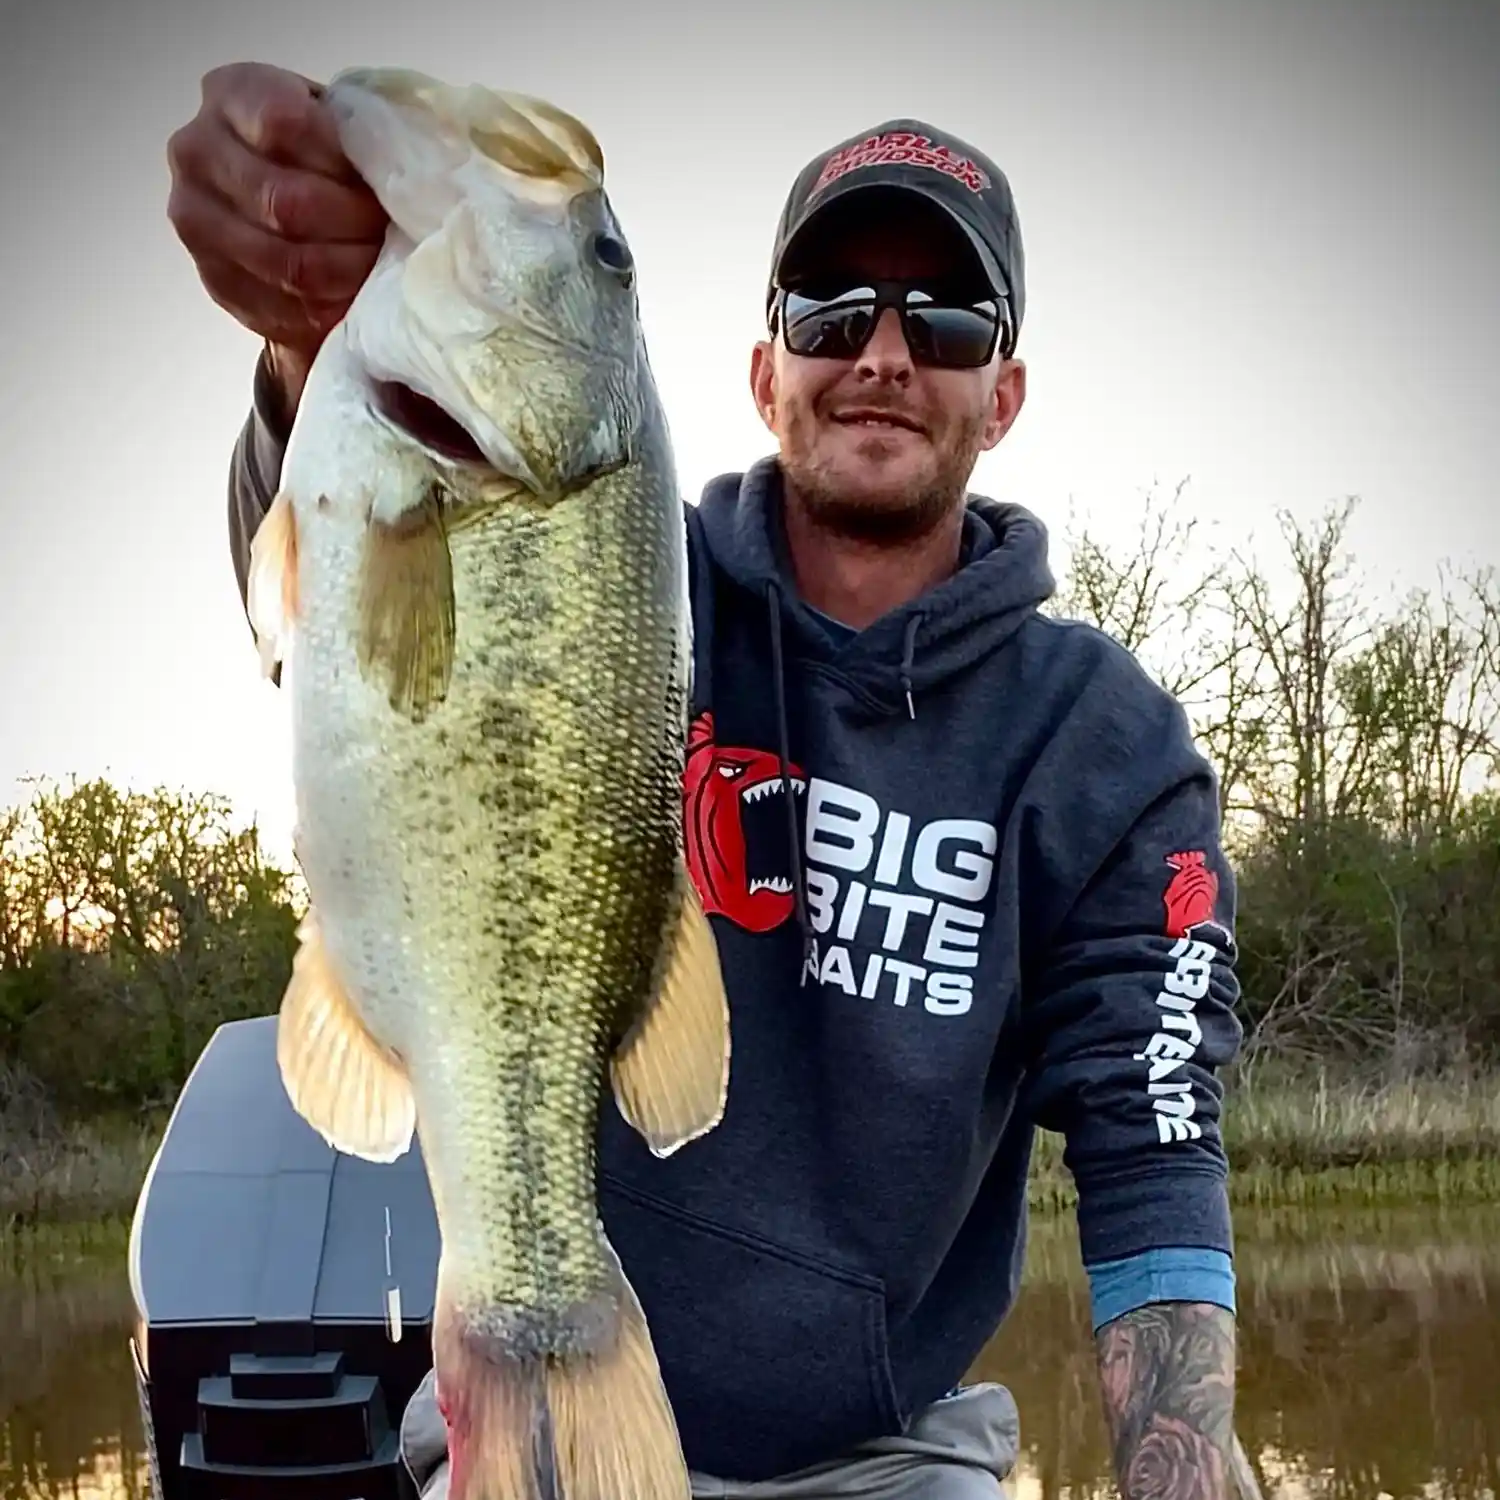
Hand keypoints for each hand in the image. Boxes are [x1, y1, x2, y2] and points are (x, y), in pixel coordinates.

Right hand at [167, 62, 388, 421]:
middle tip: (392, 236)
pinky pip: (278, 306)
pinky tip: (354, 301)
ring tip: (381, 269)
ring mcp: (197, 220)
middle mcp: (198, 152)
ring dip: (347, 273)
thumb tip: (407, 172)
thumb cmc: (325, 156)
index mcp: (231, 95)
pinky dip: (326, 309)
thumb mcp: (339, 123)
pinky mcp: (214, 280)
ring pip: (285, 262)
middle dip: (353, 225)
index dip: (342, 159)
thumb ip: (356, 132)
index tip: (382, 180)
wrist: (282, 205)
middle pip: (285, 201)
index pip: (284, 123)